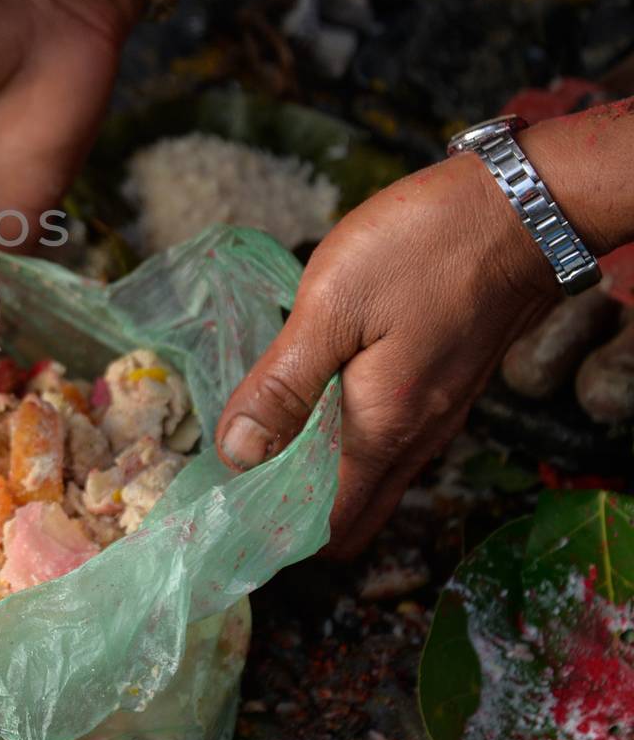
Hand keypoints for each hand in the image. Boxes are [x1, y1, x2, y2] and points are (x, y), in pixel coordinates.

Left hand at [213, 151, 560, 554]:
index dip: (271, 530)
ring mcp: (435, 414)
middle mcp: (415, 439)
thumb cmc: (422, 249)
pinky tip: (305, 400)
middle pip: (351, 514)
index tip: (219, 504)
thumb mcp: (331, 308)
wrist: (519, 209)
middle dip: (290, 511)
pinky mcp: (442, 386)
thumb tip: (237, 455)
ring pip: (368, 477)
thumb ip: (283, 386)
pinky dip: (341, 439)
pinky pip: (385, 440)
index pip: (326, 525)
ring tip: (254, 436)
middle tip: (230, 476)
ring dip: (314, 472)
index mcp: (380, 432)